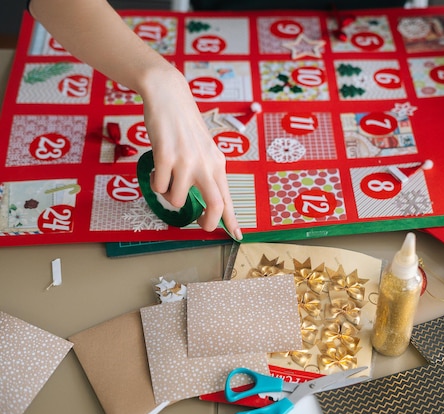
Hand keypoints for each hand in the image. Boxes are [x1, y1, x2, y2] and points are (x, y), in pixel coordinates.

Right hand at [140, 68, 241, 238]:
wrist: (169, 97)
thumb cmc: (185, 126)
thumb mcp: (205, 150)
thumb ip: (207, 173)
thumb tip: (208, 201)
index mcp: (218, 164)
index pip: (228, 198)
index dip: (232, 220)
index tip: (237, 235)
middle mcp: (206, 164)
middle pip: (215, 204)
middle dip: (207, 222)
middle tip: (199, 225)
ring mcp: (186, 161)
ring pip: (177, 200)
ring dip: (168, 197)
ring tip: (166, 181)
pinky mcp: (166, 157)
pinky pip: (159, 186)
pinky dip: (155, 184)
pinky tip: (157, 169)